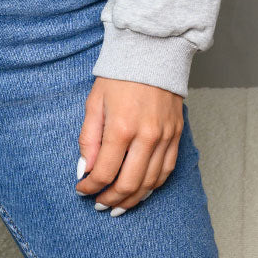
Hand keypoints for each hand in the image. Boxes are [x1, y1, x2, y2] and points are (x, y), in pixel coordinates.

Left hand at [75, 77, 183, 213]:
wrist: (152, 52)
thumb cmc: (119, 76)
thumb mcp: (95, 102)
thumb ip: (88, 138)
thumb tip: (86, 169)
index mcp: (121, 127)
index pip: (104, 172)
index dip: (90, 187)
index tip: (81, 190)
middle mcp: (146, 136)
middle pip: (129, 184)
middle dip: (111, 199)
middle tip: (99, 205)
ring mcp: (164, 137)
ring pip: (150, 183)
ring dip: (133, 199)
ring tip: (118, 206)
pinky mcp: (176, 135)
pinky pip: (167, 171)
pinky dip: (153, 186)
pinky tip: (141, 191)